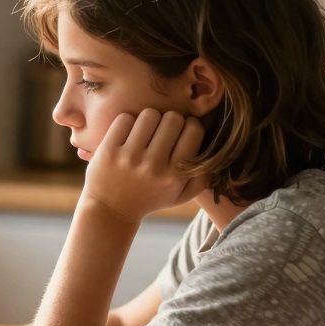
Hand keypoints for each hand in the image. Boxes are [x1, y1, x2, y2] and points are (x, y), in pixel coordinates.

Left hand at [81, 109, 206, 223]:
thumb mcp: (179, 196)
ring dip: (149, 120)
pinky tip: (128, 134)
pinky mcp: (108, 151)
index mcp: (175, 176)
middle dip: (170, 120)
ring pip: (149, 114)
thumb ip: (202, 179)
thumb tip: (216, 155)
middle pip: (173, 118)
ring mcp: (129, 158)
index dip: (190, 126)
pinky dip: (128, 122)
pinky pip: (125, 119)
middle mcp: (153, 167)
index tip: (183, 132)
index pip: (193, 130)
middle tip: (163, 131)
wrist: (110, 211)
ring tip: (146, 132)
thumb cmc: (149, 198)